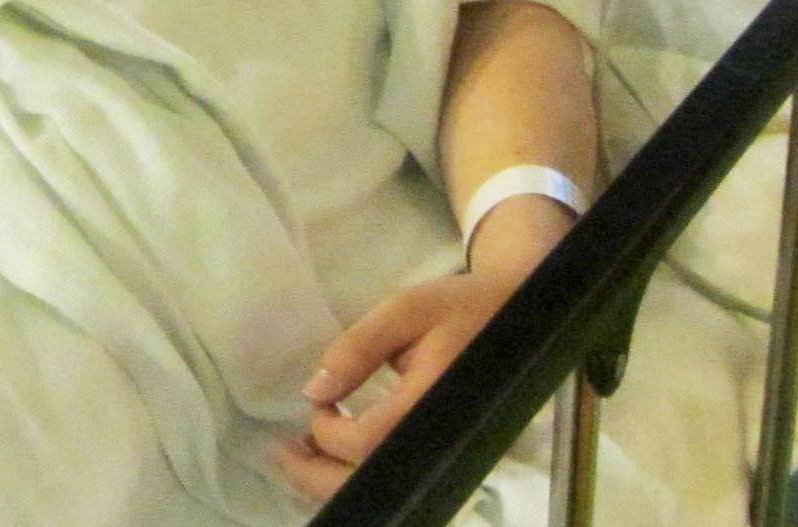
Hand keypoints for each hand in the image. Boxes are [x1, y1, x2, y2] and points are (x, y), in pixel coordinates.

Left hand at [275, 264, 533, 503]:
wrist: (519, 316)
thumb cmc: (461, 307)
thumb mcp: (406, 309)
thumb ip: (359, 347)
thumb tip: (314, 390)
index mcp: (431, 401)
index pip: (367, 442)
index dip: (328, 430)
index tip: (318, 400)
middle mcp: (439, 438)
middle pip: (368, 481)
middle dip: (314, 476)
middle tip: (278, 452)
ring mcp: (445, 452)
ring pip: (380, 489)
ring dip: (330, 482)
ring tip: (298, 458)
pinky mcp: (442, 453)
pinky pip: (394, 479)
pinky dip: (355, 478)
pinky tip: (331, 460)